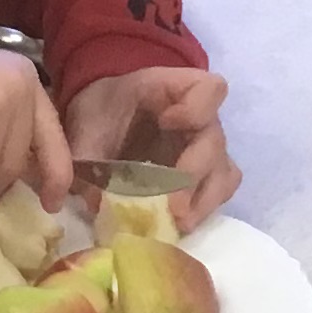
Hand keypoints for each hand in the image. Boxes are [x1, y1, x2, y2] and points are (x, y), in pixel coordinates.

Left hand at [63, 67, 238, 229]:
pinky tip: (178, 223)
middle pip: (215, 143)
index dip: (196, 108)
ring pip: (224, 174)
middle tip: (173, 206)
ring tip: (178, 223)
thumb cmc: (102, 112)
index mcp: (174, 90)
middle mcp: (201, 119)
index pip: (210, 89)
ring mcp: (205, 150)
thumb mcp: (88, 122)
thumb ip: (88, 153)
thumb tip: (95, 199)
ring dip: (204, 200)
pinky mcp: (203, 177)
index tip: (166, 122)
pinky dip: (202, 209)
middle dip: (194, 176)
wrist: (102, 121)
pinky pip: (217, 193)